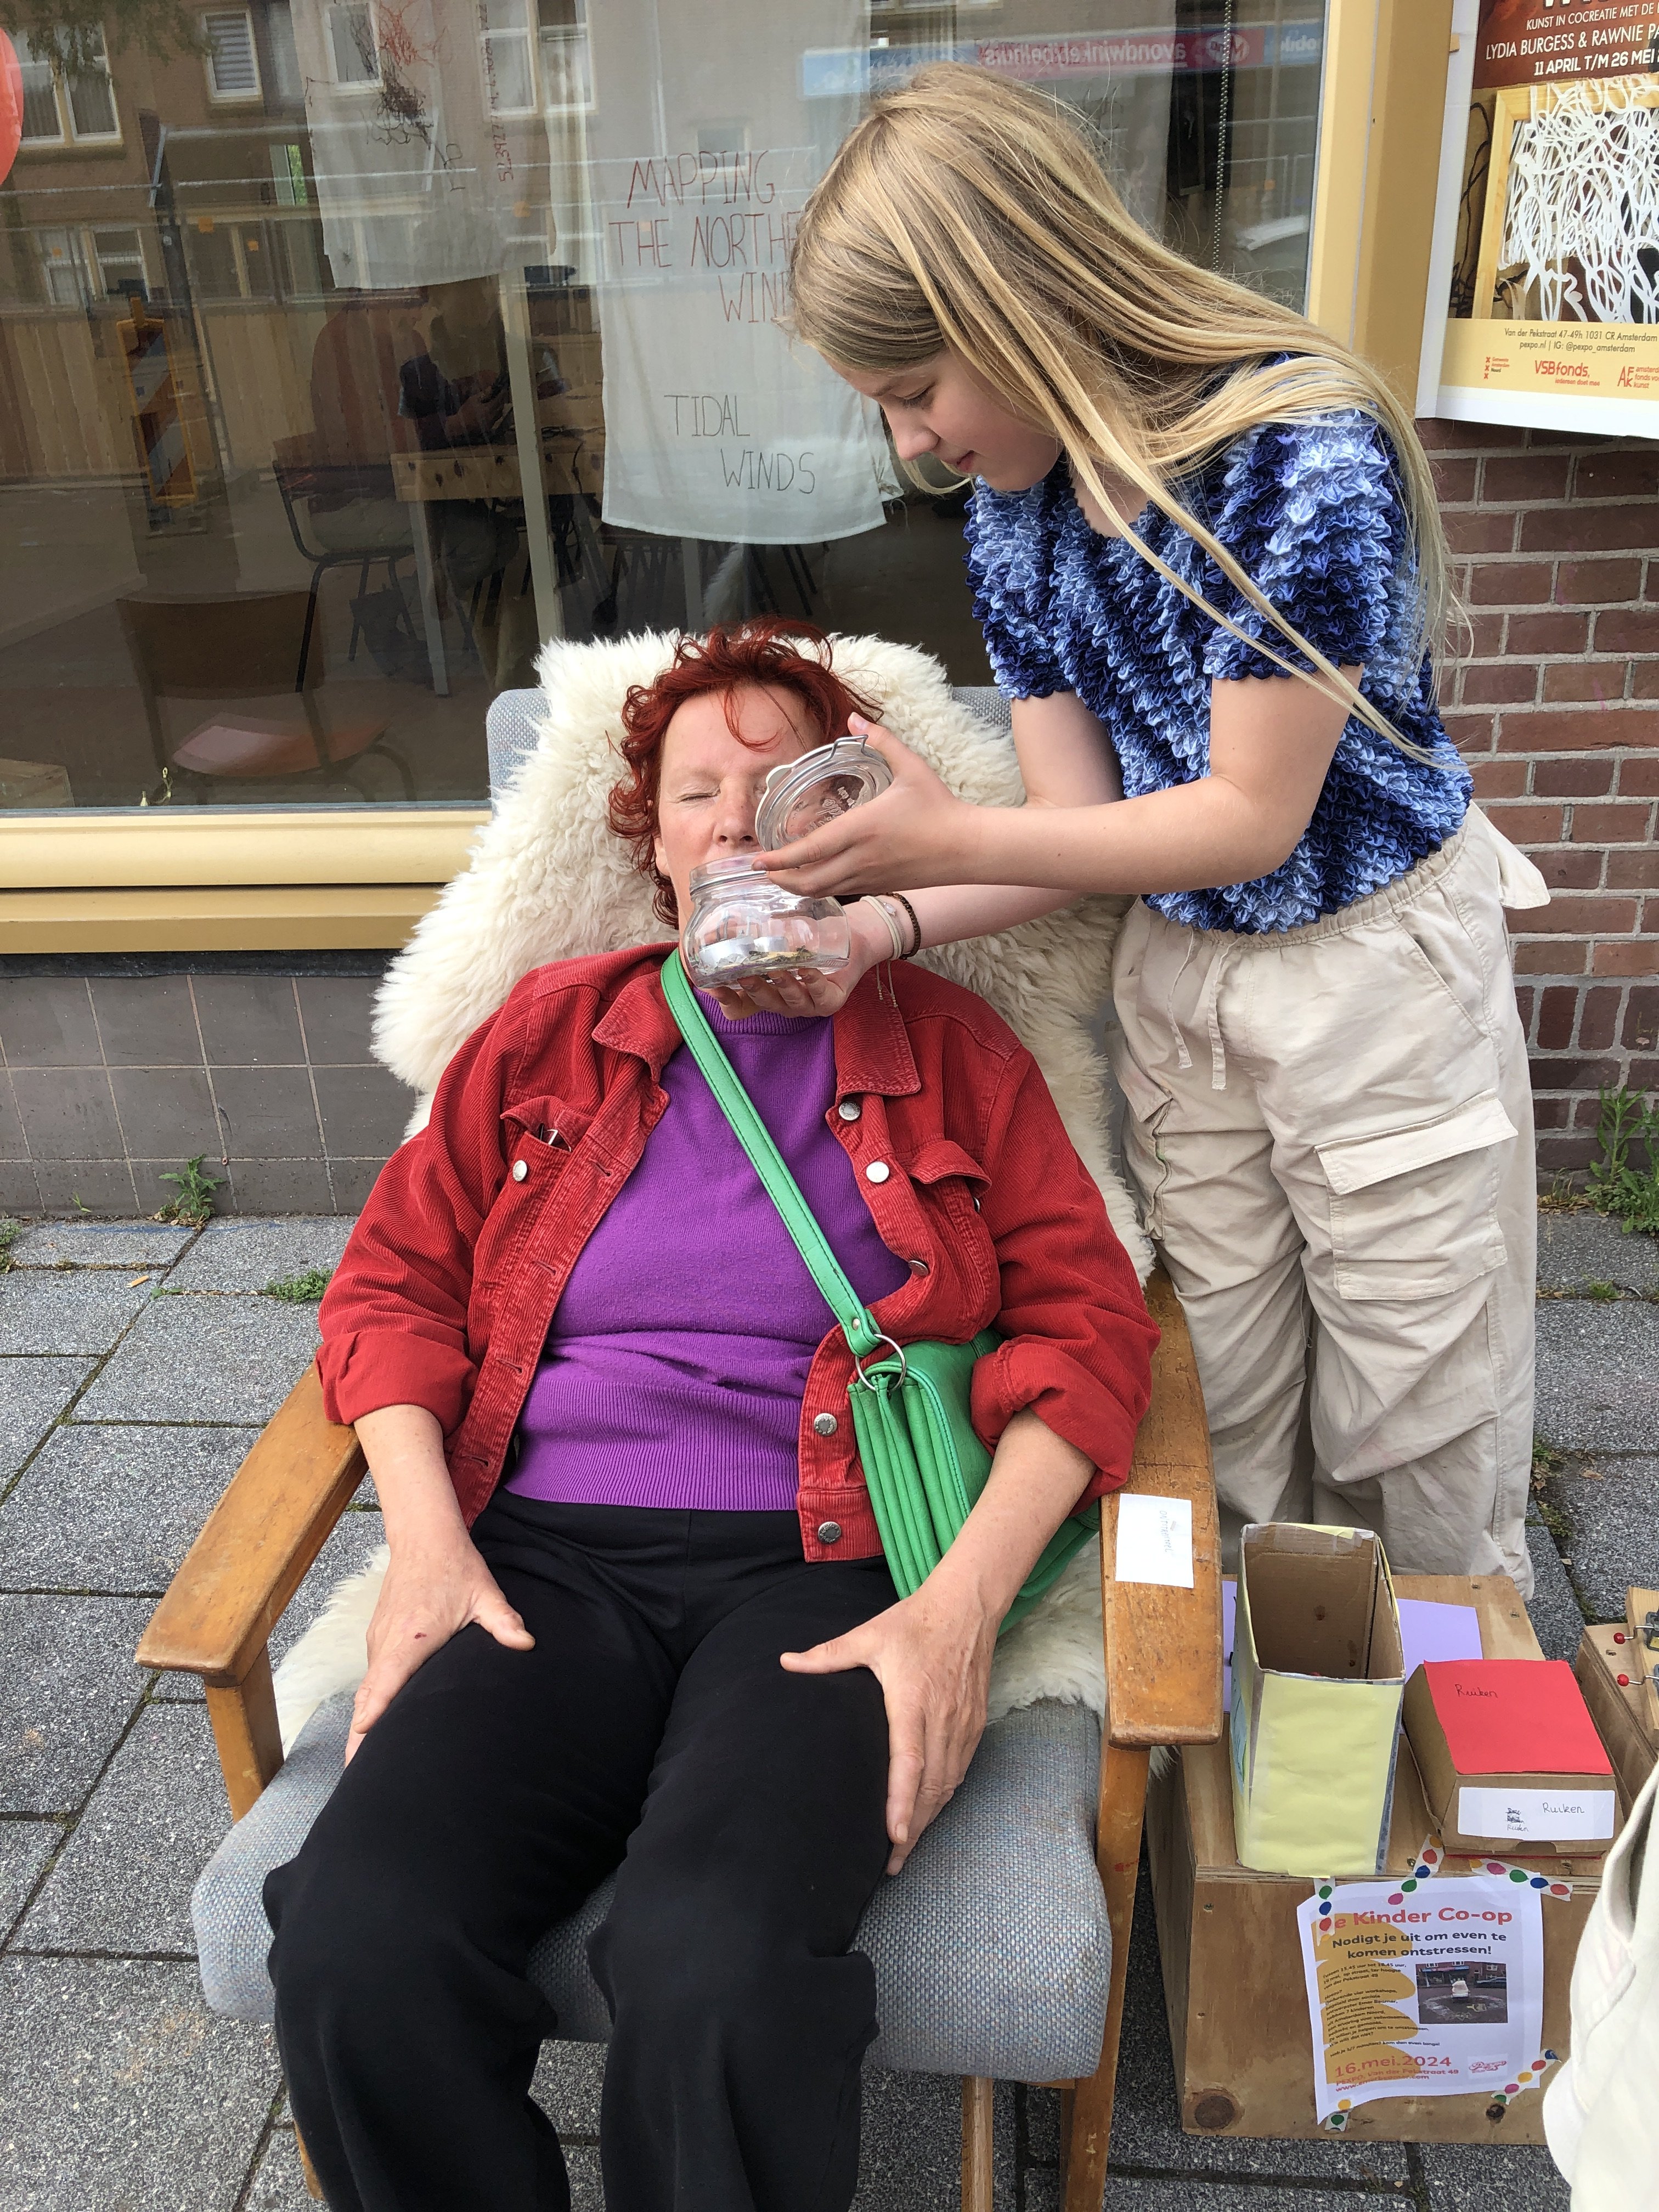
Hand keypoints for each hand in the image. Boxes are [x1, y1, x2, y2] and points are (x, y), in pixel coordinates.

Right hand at [345, 1531, 532, 1763]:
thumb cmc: (455, 1567)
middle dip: (360, 1736)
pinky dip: (370, 1703)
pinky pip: (372, 1678)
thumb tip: (526, 1644)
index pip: (387, 1679)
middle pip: (369, 1696)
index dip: (374, 1710)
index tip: (362, 1738)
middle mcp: (387, 1641)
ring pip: (368, 1689)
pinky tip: (373, 1727)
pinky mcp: (378, 1639)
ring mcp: (378, 1640)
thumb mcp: (484, 1593)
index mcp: (412, 1634)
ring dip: (364, 1722)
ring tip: (361, 1763)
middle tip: (357, 1776)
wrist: (424, 1539)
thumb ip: (504, 1622)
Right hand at [703, 896, 890, 1020]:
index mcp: (768, 991)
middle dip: (754, 989)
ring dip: (783, 986)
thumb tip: (712, 926)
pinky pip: (820, 996)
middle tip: (745, 975)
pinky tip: (807, 970)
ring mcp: (808, 1004)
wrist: (852, 938)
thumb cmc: (809, 938)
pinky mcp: (831, 1002)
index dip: (725, 998)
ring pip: (791, 1001)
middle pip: (765, 1001)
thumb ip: (751, 934)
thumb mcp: (777, 935)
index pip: (740, 1003)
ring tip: (778, 970)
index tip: (711, 987)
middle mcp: (785, 1001)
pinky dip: (813, 983)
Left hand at [756, 716, 982, 896]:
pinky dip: (821, 890)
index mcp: (862, 829)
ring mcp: (870, 877)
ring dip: (798, 888)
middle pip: (809, 880)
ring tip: (782, 877)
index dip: (780, 858)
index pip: (811, 850)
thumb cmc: (939, 807)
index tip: (758, 858)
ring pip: (823, 891)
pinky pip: (842, 892)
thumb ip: (881, 740)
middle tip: (763, 870)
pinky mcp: (881, 886)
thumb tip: (854, 717)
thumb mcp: (911, 767)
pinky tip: (814, 879)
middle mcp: (861, 858)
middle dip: (780, 878)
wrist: (967, 848)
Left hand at [780, 1576, 997, 1872]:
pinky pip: (960, 1771)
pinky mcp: (975, 1724)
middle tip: (891, 1863)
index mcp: (913, 1700)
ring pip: (948, 1785)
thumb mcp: (868, 1636)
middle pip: (931, 1787)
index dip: (901, 1802)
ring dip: (929, 1818)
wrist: (967, 1607)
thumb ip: (827, 1655)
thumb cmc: (915, 1623)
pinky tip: (929, 1812)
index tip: (892, 1836)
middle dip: (912, 1829)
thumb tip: (784, 1662)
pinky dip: (944, 1797)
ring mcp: (962, 1725)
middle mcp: (942, 1719)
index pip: (908, 1761)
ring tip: (906, 1848)